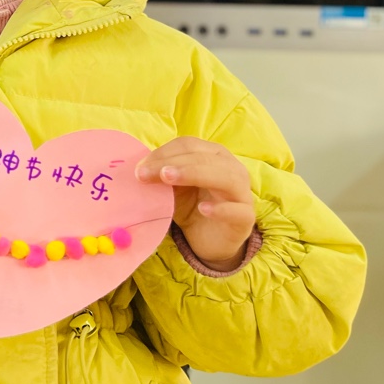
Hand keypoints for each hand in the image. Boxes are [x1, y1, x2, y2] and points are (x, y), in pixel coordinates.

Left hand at [136, 137, 255, 269]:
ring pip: (226, 177)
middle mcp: (232, 169)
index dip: (163, 153)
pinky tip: (203, 208)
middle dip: (172, 162)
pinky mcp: (245, 218)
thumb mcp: (172, 188)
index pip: (189, 145)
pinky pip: (238, 210)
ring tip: (168, 179)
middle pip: (205, 158)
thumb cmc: (191, 205)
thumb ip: (160, 176)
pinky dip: (221, 208)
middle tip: (144, 173)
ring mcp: (242, 193)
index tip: (139, 168)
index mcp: (213, 155)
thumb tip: (138, 168)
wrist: (209, 239)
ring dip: (195, 174)